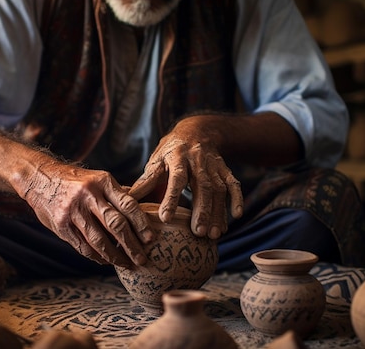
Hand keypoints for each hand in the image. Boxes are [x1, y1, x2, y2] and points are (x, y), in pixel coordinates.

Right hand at [20, 161, 152, 267]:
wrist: (39, 178)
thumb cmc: (75, 181)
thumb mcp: (97, 178)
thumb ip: (117, 193)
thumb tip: (142, 208)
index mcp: (102, 182)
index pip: (128, 205)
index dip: (141, 223)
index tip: (151, 238)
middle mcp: (88, 195)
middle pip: (115, 224)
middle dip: (131, 245)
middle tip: (142, 258)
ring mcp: (73, 211)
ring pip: (99, 239)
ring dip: (115, 255)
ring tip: (126, 264)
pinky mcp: (61, 225)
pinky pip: (83, 246)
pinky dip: (96, 256)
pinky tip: (106, 261)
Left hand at [129, 116, 243, 238]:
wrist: (197, 130)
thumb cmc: (170, 151)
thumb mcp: (157, 161)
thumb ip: (146, 180)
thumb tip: (127, 200)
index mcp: (177, 157)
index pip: (175, 178)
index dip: (171, 198)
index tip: (165, 218)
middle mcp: (197, 161)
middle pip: (202, 186)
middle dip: (202, 210)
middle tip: (198, 232)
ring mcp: (214, 165)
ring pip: (218, 189)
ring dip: (218, 212)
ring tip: (213, 234)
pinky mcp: (225, 169)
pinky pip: (233, 184)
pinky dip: (237, 199)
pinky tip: (235, 216)